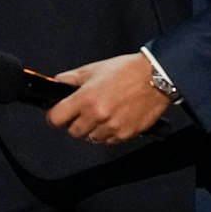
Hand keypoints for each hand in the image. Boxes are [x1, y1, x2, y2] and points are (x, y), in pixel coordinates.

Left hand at [46, 53, 170, 145]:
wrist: (156, 78)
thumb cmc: (127, 71)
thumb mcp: (94, 69)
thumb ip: (72, 78)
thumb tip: (58, 82)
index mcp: (86, 98)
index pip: (56, 118)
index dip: (54, 117)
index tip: (56, 116)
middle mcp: (97, 115)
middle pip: (73, 132)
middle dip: (74, 124)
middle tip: (81, 114)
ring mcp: (112, 127)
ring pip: (91, 138)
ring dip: (92, 130)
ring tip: (100, 115)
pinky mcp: (126, 134)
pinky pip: (109, 141)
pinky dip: (108, 134)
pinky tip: (113, 120)